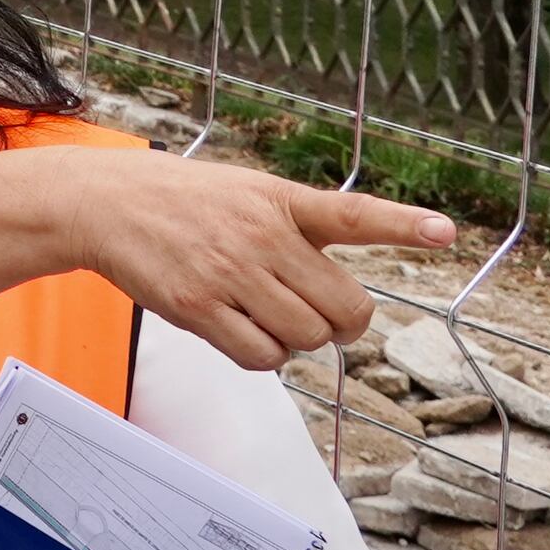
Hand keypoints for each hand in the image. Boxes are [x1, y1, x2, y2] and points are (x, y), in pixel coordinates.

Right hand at [73, 158, 450, 369]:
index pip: (353, 214)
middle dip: (341, 324)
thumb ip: (297, 229)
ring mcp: (229, 273)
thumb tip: (338, 299)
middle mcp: (260, 236)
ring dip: (296, 340)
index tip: (444, 232)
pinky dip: (262, 355)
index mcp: (280, 202)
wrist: (104, 202)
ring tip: (265, 315)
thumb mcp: (248, 192)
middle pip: (343, 309)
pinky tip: (240, 329)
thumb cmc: (182, 200)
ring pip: (305, 338)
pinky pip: (260, 357)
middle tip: (321, 317)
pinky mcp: (197, 306)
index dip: (402, 224)